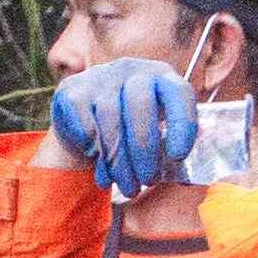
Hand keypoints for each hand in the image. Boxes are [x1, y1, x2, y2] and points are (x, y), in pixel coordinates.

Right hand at [50, 61, 195, 195]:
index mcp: (161, 77)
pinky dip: (96, 155)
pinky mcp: (73, 91)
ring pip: (110, 121)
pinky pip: (86, 128)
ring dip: (120, 163)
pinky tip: (104, 173)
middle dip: (145, 149)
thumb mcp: (157, 134)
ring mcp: (100, 77)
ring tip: (128, 187)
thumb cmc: (131, 132)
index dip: (181, 123)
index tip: (177, 156)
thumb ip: (171, 149)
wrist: (86, 122)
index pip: (178, 92)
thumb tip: (185, 177)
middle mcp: (131, 71)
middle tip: (148, 180)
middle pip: (140, 105)